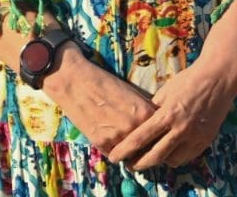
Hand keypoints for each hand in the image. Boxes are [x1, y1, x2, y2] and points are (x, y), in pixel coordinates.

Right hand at [41, 45, 157, 153]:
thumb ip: (145, 109)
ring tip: (132, 150)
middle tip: (146, 148)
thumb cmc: (103, 82)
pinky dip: (117, 152)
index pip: (161, 134)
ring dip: (133, 154)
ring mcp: (117, 137)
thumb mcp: (131, 92)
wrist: (74, 81)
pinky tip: (116, 146)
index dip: (161, 136)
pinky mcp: (101, 143)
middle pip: (149, 148)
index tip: (159, 138)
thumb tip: (156, 122)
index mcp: (145, 113)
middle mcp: (134, 127)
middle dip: (149, 149)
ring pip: (132, 155)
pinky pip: (116, 155)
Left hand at [107, 58, 236, 169]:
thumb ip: (154, 109)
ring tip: (152, 155)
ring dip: (160, 160)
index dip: (125, 150)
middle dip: (139, 164)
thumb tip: (142, 123)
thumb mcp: (165, 91)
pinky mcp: (206, 141)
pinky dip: (177, 156)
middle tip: (130, 165)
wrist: (217, 79)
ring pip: (172, 160)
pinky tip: (171, 150)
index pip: (141, 138)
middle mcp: (181, 129)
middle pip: (155, 156)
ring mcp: (195, 137)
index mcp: (167, 114)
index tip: (114, 157)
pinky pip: (187, 157)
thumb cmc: (188, 80)